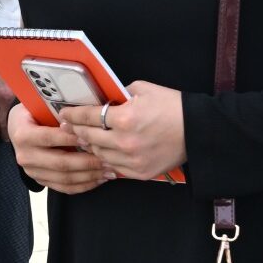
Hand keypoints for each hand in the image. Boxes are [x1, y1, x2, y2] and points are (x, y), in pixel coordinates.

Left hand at [0, 61, 18, 141]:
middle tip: (6, 140)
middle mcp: (1, 97)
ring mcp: (15, 93)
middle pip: (3, 121)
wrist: (3, 42)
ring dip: (15, 121)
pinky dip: (23, 108)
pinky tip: (25, 113)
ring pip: (15, 112)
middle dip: (4, 132)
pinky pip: (22, 102)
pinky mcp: (25, 88)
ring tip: (16, 129)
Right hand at [9, 114, 110, 194]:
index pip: (50, 137)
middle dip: (88, 162)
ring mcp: (33, 172)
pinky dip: (84, 185)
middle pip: (60, 163)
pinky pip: (65, 188)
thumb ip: (59, 111)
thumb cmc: (34, 113)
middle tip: (108, 158)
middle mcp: (25, 156)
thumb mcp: (40, 106)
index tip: (93, 138)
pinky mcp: (41, 181)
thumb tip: (88, 114)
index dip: (72, 139)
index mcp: (23, 135)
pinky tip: (100, 179)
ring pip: (65, 179)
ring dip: (90, 176)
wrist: (18, 129)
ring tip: (109, 170)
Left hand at [57, 82, 185, 182]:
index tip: (64, 114)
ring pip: (98, 155)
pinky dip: (108, 158)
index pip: (88, 117)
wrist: (198, 130)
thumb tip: (103, 99)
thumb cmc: (173, 107)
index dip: (72, 114)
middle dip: (77, 131)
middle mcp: (125, 142)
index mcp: (125, 118)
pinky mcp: (139, 172)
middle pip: (89, 138)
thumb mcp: (144, 89)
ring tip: (88, 139)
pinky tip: (106, 152)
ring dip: (92, 146)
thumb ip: (119, 93)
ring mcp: (132, 160)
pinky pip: (114, 167)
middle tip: (69, 127)